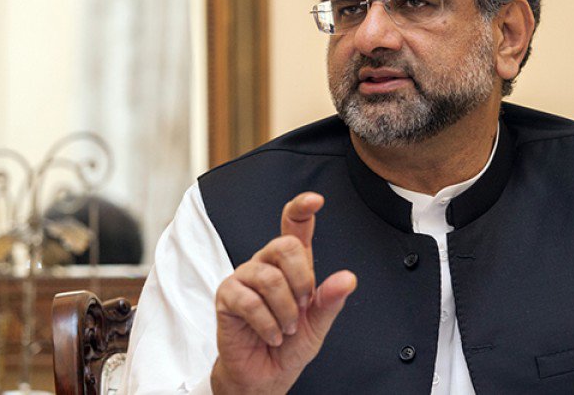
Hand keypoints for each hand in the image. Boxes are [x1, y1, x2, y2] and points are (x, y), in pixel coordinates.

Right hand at [211, 192, 356, 393]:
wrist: (266, 373)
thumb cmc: (290, 343)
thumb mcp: (318, 323)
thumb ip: (330, 300)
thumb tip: (347, 278)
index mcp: (292, 265)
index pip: (294, 226)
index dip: (302, 208)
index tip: (315, 199)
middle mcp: (267, 264)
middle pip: (285, 246)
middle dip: (301, 280)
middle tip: (303, 306)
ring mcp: (244, 278)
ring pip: (269, 277)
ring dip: (285, 310)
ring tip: (287, 327)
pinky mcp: (226, 297)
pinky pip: (249, 301)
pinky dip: (268, 324)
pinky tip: (272, 334)